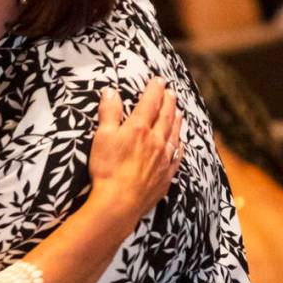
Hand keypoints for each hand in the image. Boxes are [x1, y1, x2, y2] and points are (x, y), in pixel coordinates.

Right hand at [88, 77, 182, 222]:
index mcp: (139, 128)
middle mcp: (156, 141)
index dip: (155, 89)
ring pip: (174, 134)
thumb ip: (108, 113)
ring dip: (177, 120)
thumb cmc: (107, 169)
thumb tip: (111, 92)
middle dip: (169, 102)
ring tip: (179, 111)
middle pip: (166, 116)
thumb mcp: (102, 137)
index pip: (150, 102)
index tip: (159, 80)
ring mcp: (163, 159)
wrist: (119, 202)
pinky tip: (180, 144)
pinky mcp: (165, 176)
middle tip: (171, 92)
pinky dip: (180, 146)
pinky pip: (177, 157)